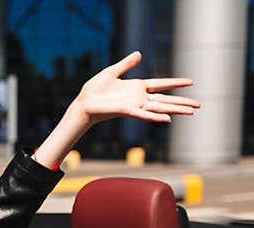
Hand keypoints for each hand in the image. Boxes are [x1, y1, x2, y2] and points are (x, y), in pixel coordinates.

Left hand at [70, 51, 199, 125]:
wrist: (83, 103)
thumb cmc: (94, 90)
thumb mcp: (112, 72)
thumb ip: (126, 64)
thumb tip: (139, 54)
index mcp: (136, 87)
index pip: (161, 84)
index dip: (175, 83)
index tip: (191, 82)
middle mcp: (138, 98)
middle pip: (165, 100)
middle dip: (182, 102)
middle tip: (199, 105)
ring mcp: (134, 105)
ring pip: (159, 108)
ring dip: (175, 110)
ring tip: (191, 112)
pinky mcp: (126, 111)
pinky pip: (144, 114)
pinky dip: (155, 116)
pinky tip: (168, 119)